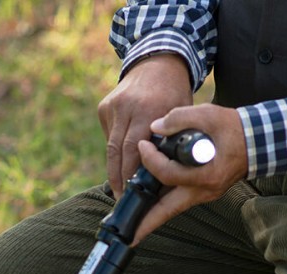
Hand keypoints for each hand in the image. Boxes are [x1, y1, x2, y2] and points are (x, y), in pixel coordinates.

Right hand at [97, 54, 192, 197]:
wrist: (157, 61)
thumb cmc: (174, 94)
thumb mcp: (181, 116)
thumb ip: (172, 143)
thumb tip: (166, 179)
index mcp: (149, 110)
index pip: (135, 152)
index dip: (131, 176)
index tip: (131, 196)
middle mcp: (127, 107)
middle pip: (118, 153)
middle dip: (119, 179)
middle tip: (121, 200)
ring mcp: (113, 106)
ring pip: (110, 147)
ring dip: (114, 170)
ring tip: (119, 190)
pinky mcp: (104, 107)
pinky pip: (109, 136)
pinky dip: (116, 150)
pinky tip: (122, 160)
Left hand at [132, 104, 248, 243]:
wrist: (259, 142)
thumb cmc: (236, 129)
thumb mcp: (210, 115)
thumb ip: (180, 118)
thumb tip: (154, 127)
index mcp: (206, 175)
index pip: (168, 174)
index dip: (151, 160)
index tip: (143, 144)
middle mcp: (203, 192)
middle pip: (167, 212)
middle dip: (146, 225)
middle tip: (127, 237)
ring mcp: (203, 196)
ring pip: (171, 210)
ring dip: (151, 217)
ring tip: (131, 226)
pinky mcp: (202, 194)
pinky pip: (178, 202)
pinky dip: (162, 205)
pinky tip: (148, 205)